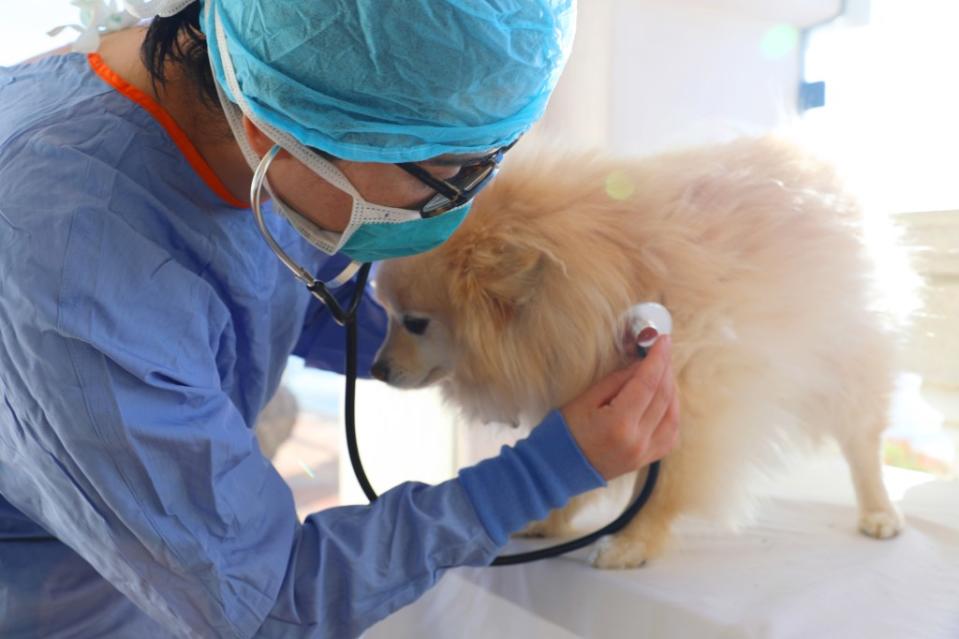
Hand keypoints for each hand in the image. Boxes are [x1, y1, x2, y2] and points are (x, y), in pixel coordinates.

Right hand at [561, 336, 679, 480]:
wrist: (558, 468)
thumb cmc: (565, 431)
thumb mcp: (585, 399)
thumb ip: (617, 381)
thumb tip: (641, 365)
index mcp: (619, 424)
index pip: (647, 383)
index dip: (657, 359)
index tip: (663, 340)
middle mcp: (637, 440)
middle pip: (662, 397)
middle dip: (665, 369)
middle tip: (663, 350)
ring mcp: (644, 453)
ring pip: (672, 415)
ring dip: (672, 390)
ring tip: (664, 372)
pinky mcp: (645, 459)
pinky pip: (670, 433)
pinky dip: (672, 412)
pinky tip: (666, 399)